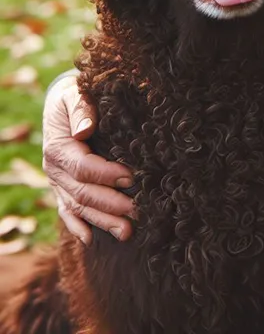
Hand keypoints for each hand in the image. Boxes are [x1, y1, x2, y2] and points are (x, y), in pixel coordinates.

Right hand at [42, 75, 134, 244]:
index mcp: (59, 148)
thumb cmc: (72, 95)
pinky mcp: (61, 189)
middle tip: (138, 210)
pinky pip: (67, 212)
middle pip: (82, 193)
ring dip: (102, 221)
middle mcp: (54, 169)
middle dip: (110, 204)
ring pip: (78, 207)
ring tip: (127, 231)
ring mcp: (57, 183)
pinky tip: (91, 239)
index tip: (131, 178)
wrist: (59, 103)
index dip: (106, 174)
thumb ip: (81, 108)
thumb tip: (85, 129)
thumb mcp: (74, 94)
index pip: (83, 167)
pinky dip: (78, 227)